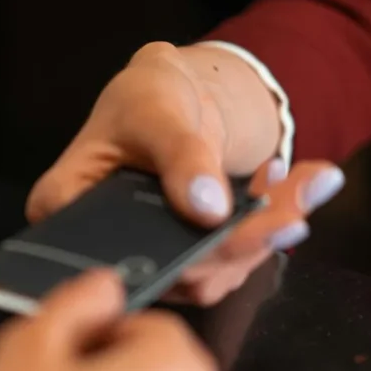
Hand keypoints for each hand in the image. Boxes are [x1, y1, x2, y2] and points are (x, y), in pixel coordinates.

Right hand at [26, 42, 344, 305]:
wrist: (175, 97)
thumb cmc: (145, 95)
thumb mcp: (156, 109)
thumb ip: (180, 155)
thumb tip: (208, 208)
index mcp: (65, 207)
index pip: (112, 250)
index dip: (174, 254)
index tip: (234, 234)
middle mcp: (99, 246)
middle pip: (169, 269)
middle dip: (241, 241)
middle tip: (295, 210)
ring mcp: (144, 259)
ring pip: (210, 274)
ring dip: (265, 235)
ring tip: (306, 183)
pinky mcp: (184, 263)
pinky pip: (232, 264)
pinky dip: (269, 229)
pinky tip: (290, 186)